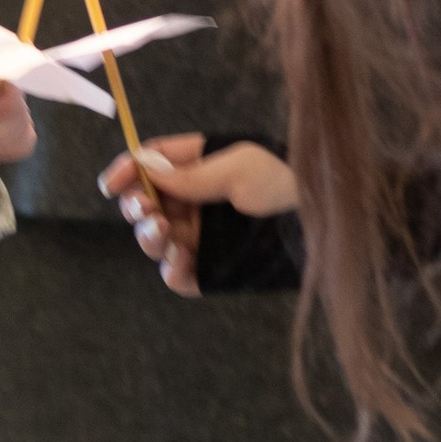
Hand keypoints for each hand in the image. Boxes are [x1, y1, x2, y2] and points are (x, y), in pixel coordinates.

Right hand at [101, 136, 298, 295]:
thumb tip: (145, 169)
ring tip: (161, 232)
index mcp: (202, 167)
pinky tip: (176, 261)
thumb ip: (190, 175)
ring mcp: (203, 237)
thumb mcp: (240, 167)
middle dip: (136, 206)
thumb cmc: (289, 182)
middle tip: (144, 209)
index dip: (128, 171)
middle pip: (147, 204)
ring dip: (148, 236)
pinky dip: (170, 271)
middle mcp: (197, 202)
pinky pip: (178, 275)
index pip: (152, 166)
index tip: (113, 184)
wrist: (327, 222)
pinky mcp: (212, 270)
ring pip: (157, 240)